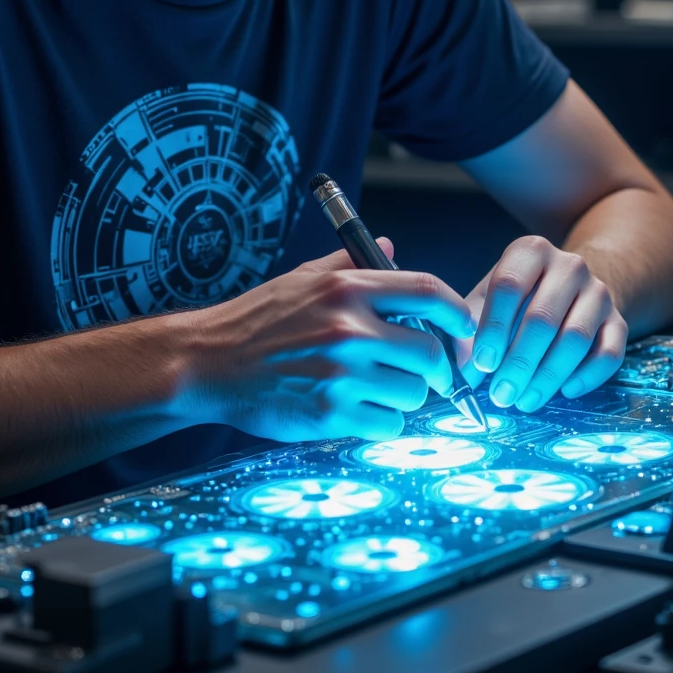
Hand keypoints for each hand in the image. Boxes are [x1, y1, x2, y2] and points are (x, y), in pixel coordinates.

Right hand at [173, 242, 473, 442]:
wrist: (208, 362)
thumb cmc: (257, 320)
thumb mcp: (303, 279)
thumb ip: (350, 263)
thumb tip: (391, 247)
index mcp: (346, 287)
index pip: (427, 290)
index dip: (457, 311)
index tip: (464, 327)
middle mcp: (349, 328)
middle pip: (429, 352)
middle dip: (435, 368)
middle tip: (427, 375)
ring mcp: (341, 374)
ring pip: (413, 393)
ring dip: (406, 397)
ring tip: (381, 391)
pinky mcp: (330, 415)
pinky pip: (388, 426)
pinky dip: (383, 423)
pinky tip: (362, 413)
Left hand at [458, 237, 627, 412]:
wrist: (572, 289)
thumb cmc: (519, 297)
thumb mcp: (490, 299)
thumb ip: (470, 329)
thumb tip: (463, 370)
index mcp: (531, 251)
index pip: (509, 285)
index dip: (493, 327)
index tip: (482, 363)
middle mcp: (569, 266)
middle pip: (542, 318)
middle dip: (519, 363)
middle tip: (501, 395)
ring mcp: (599, 292)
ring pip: (575, 339)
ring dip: (547, 377)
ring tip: (524, 401)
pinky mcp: (619, 321)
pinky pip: (609, 354)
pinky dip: (587, 377)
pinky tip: (565, 392)